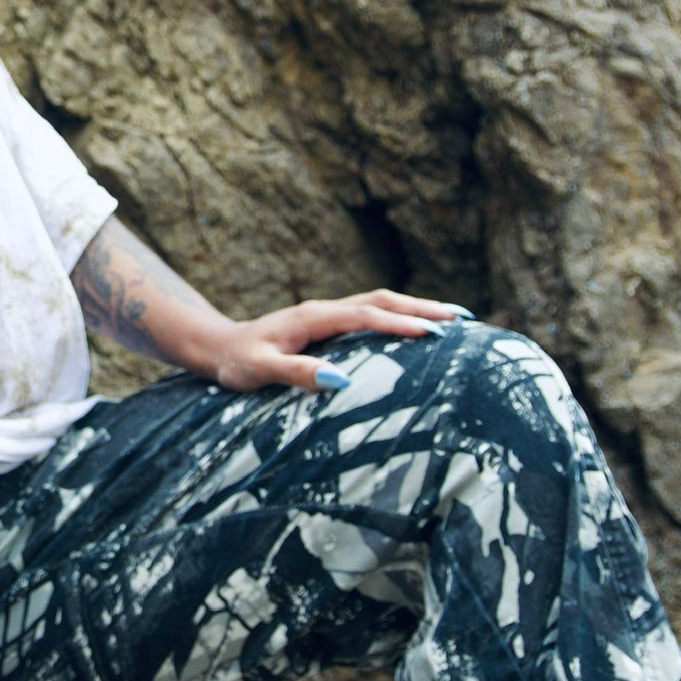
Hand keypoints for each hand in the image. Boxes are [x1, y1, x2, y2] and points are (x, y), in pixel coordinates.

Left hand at [206, 289, 471, 392]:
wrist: (217, 348)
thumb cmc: (236, 363)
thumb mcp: (261, 371)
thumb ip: (297, 373)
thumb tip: (341, 379)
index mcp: (314, 317)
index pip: (366, 316)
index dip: (400, 324)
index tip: (435, 333)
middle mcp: (325, 310)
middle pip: (382, 301)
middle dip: (422, 308)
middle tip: (463, 320)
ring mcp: (328, 315)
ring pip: (380, 304)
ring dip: (415, 309)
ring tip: (454, 320)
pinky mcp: (328, 325)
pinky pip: (372, 315)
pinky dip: (399, 317)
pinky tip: (417, 330)